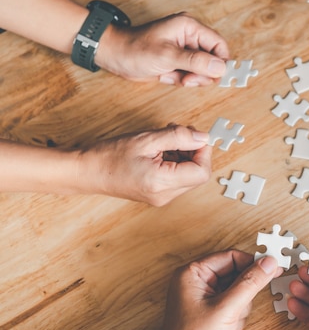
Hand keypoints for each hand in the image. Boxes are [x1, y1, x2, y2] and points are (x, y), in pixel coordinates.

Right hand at [78, 125, 212, 205]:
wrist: (85, 172)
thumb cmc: (109, 156)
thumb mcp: (147, 139)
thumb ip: (178, 137)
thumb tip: (202, 137)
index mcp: (162, 183)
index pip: (202, 172)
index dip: (203, 152)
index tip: (194, 136)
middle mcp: (164, 195)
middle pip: (197, 174)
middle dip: (193, 151)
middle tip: (180, 132)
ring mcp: (161, 197)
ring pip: (188, 174)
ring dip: (183, 154)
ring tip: (165, 139)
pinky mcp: (156, 193)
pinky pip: (176, 177)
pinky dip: (174, 160)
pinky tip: (160, 148)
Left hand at [96, 12, 229, 86]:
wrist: (114, 56)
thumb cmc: (134, 49)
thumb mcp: (167, 56)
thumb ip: (196, 62)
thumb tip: (221, 67)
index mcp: (190, 28)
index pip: (219, 45)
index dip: (221, 62)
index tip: (217, 77)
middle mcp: (190, 38)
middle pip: (213, 59)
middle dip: (202, 73)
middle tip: (187, 79)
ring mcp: (184, 51)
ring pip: (202, 70)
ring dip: (190, 78)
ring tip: (174, 77)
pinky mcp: (177, 62)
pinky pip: (190, 75)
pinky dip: (180, 80)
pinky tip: (166, 76)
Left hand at [155, 250, 281, 329]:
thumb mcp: (226, 309)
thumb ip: (249, 283)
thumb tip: (268, 263)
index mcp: (192, 273)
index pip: (230, 256)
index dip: (252, 262)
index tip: (272, 267)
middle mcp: (197, 282)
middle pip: (236, 273)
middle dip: (243, 293)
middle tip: (243, 304)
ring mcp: (204, 299)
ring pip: (238, 291)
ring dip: (240, 307)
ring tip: (230, 322)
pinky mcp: (211, 313)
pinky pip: (234, 305)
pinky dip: (237, 317)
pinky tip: (228, 329)